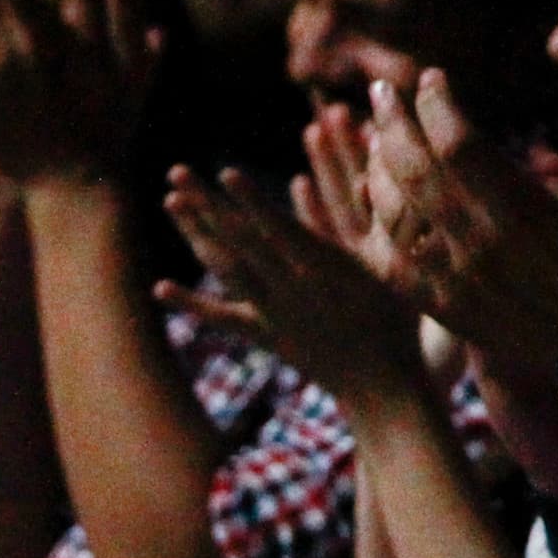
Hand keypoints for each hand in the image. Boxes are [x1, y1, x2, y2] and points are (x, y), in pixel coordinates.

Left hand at [155, 163, 422, 405]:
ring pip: (227, 266)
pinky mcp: (268, 335)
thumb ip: (368, 228)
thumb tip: (363, 181)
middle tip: (178, 174)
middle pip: (241, 240)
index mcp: (326, 270)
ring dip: (197, 232)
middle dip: (209, 204)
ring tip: (171, 202)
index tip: (225, 172)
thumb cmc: (397, 322)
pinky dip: (191, 302)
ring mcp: (275, 312)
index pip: (280, 227)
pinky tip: (160, 287)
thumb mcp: (389, 270)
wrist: (382, 385)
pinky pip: (223, 316)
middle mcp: (293, 288)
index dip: (251, 200)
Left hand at [362, 71, 557, 372]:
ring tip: (377, 138)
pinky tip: (371, 199)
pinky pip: (388, 260)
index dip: (436, 104)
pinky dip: (372, 224)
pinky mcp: (443, 305)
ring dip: (376, 167)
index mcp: (526, 209)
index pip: (458, 142)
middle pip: (413, 169)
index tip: (430, 79)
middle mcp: (483, 242)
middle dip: (393, 122)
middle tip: (383, 91)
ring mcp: (457, 277)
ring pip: (393, 211)